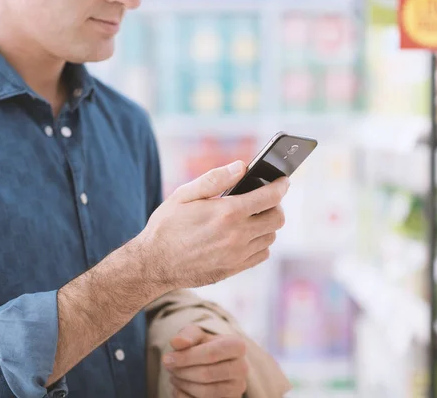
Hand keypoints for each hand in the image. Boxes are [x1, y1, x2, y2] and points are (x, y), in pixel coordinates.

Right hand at [136, 160, 288, 288]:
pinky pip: (261, 254)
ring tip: (251, 217)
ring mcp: (238, 255)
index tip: (284, 180)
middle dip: (275, 205)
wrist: (153, 264)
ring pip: (270, 237)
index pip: (270, 197)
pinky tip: (245, 235)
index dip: (281, 185)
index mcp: (227, 213)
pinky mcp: (234, 269)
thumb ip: (215, 179)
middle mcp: (238, 236)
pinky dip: (259, 243)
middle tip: (264, 199)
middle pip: (278, 218)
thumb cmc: (167, 225)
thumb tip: (242, 166)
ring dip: (266, 224)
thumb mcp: (185, 194)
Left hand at [163, 325, 247, 397]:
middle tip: (169, 367)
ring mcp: (237, 388)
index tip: (167, 359)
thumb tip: (176, 342)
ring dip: (183, 384)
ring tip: (174, 375)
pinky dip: (185, 396)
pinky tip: (179, 387)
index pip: (211, 353)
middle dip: (182, 371)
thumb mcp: (197, 336)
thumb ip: (187, 335)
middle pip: (207, 374)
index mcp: (237, 346)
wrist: (215, 362)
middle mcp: (241, 368)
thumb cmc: (205, 346)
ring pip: (205, 392)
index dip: (186, 357)